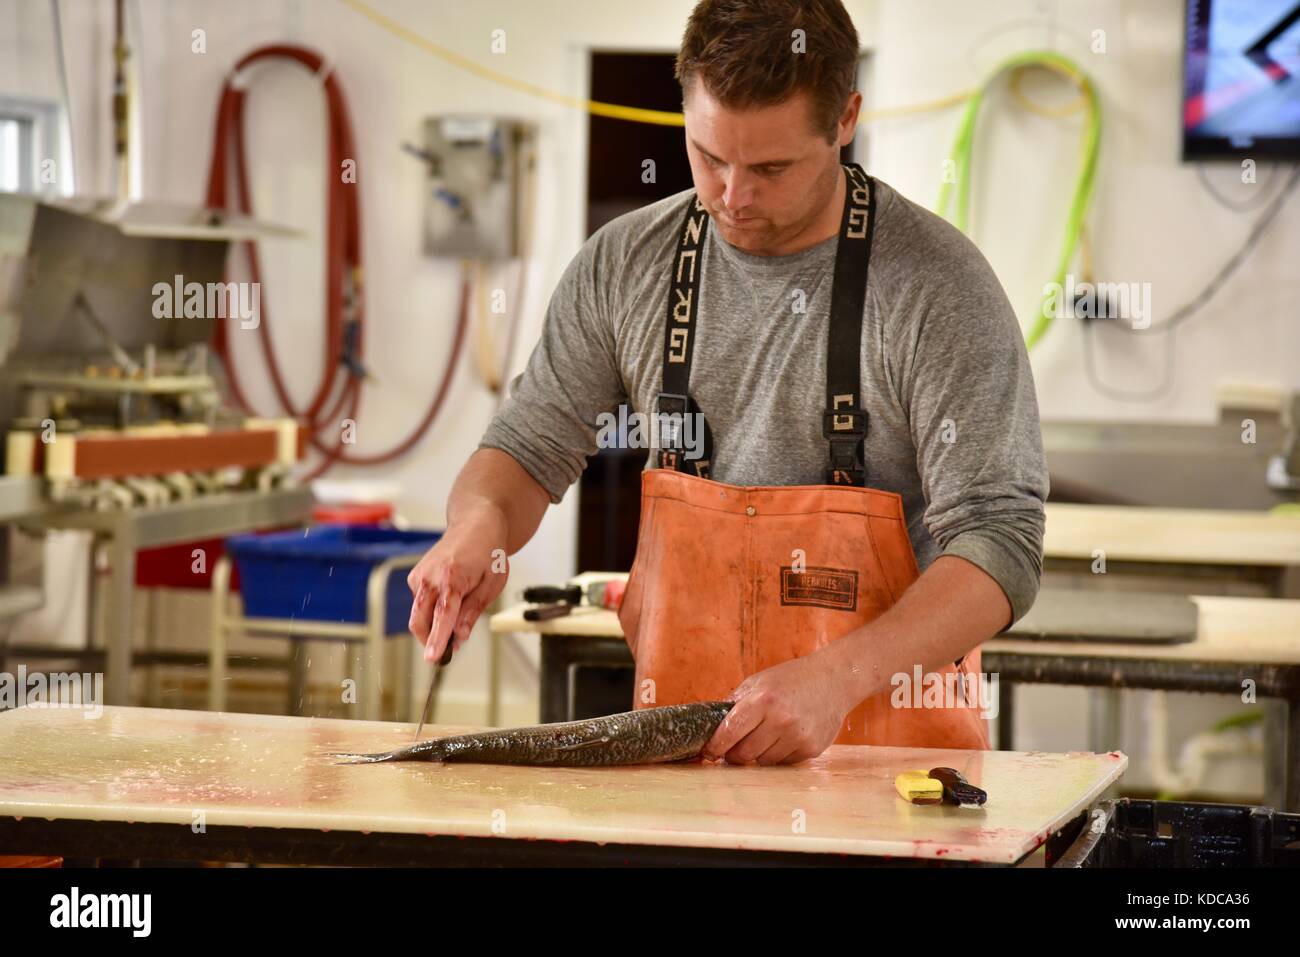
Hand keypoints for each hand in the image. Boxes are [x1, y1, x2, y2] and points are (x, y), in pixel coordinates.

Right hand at [407, 509, 508, 661]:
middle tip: (447, 650)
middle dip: (430, 640)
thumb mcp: (492, 585)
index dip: (437, 639)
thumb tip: (459, 637)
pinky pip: (420, 603)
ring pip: (418, 614)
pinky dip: (432, 610)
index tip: (432, 658)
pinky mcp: (414, 577)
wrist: (475, 525)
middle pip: (419, 620)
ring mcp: (419, 576)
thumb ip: (472, 612)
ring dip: (433, 624)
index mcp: (452, 577)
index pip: (442, 616)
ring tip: (460, 608)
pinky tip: (450, 596)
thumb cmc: (488, 554)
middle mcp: (430, 576)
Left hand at [703, 649, 854, 764]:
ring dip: (758, 753)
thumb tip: (710, 726)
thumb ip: (734, 703)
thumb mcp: (759, 681)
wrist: (834, 679)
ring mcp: (798, 736)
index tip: (709, 751)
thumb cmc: (792, 678)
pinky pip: (783, 762)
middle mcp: (781, 720)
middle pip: (744, 754)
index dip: (715, 746)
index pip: (729, 732)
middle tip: (733, 748)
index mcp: (763, 700)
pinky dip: (778, 754)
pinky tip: (785, 737)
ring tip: (765, 736)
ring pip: (763, 761)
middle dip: (734, 754)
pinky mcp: (811, 749)